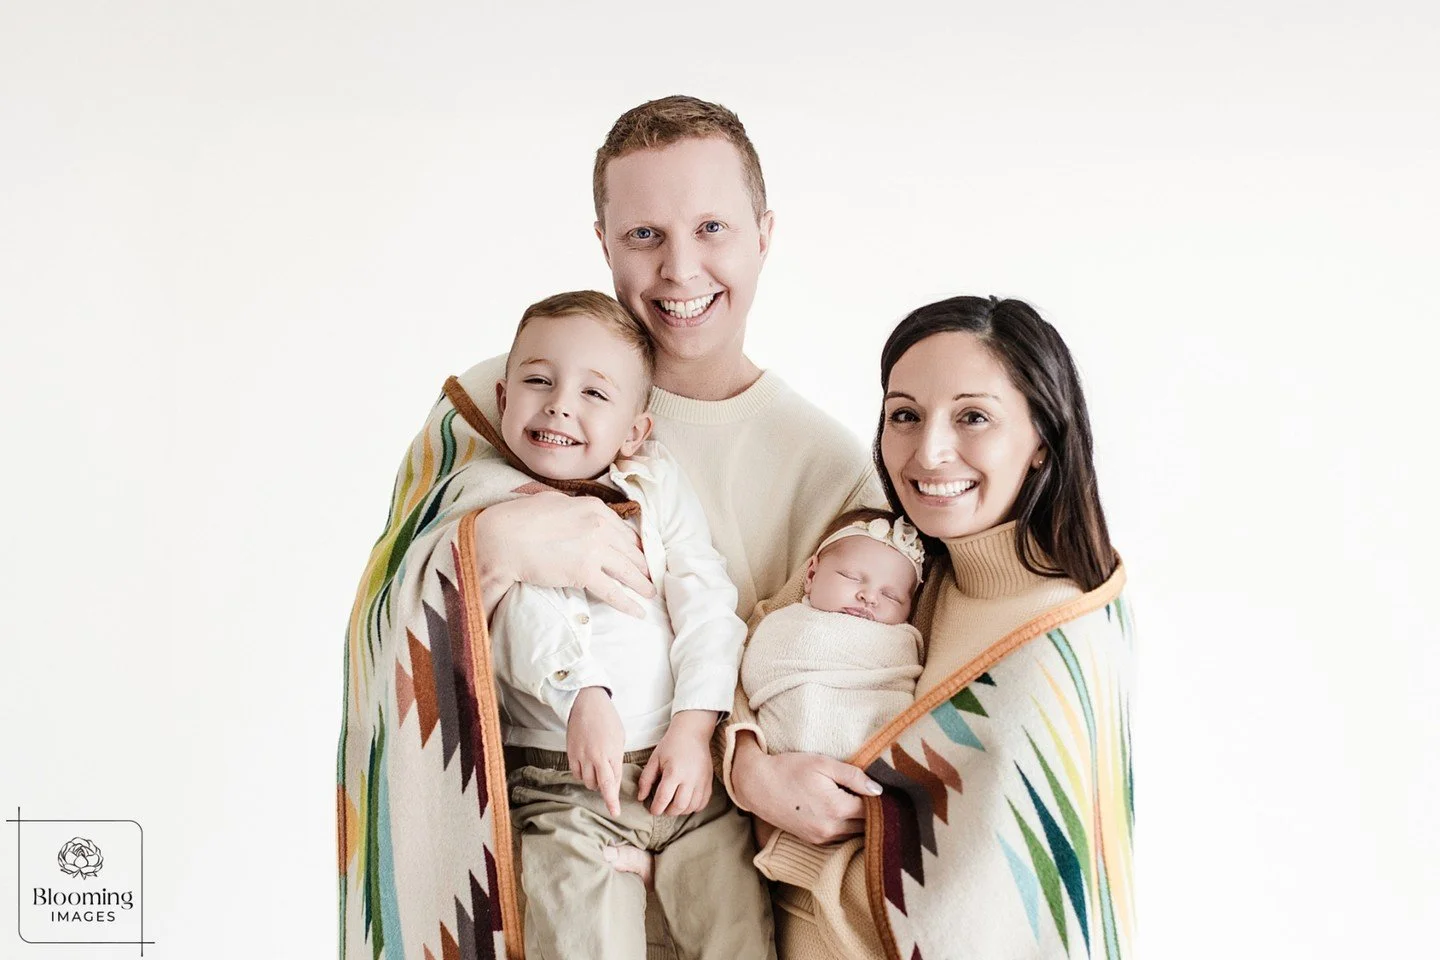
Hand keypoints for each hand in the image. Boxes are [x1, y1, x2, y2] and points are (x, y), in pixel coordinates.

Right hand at [473, 493, 652, 617]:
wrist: (503, 538)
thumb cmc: (520, 519)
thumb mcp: (553, 502)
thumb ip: (573, 507)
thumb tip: (579, 511)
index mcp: (594, 507)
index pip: (623, 530)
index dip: (633, 545)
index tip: (639, 555)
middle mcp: (600, 526)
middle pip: (630, 550)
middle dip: (642, 565)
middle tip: (649, 576)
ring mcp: (594, 549)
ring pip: (627, 571)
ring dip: (641, 584)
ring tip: (650, 594)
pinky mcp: (585, 572)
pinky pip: (613, 591)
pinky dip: (628, 603)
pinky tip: (638, 612)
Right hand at [566, 687, 625, 816]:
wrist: (585, 703)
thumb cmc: (607, 718)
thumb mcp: (619, 738)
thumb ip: (616, 758)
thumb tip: (613, 774)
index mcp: (611, 753)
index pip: (612, 783)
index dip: (613, 800)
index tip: (615, 813)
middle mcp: (595, 758)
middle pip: (599, 786)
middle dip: (605, 792)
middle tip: (609, 789)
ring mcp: (581, 756)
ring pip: (587, 781)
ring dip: (594, 782)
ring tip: (598, 770)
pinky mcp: (570, 754)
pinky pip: (576, 773)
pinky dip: (583, 774)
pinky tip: (587, 766)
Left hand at [636, 710, 717, 815]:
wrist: (692, 733)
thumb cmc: (671, 745)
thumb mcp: (654, 759)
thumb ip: (646, 780)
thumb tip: (641, 798)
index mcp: (674, 772)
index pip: (663, 799)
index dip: (656, 808)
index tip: (652, 809)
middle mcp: (690, 778)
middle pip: (679, 807)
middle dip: (668, 811)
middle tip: (663, 807)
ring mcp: (702, 781)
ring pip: (692, 807)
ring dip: (681, 810)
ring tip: (673, 804)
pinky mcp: (709, 781)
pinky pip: (703, 802)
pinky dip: (694, 807)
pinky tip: (686, 801)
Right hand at [730, 734, 879, 844]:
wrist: (757, 786)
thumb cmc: (789, 769)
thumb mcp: (822, 763)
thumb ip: (853, 776)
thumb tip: (879, 790)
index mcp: (837, 808)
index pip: (873, 809)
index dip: (881, 799)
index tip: (887, 789)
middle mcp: (832, 828)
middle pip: (867, 825)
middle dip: (874, 812)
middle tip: (876, 796)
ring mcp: (821, 838)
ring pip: (855, 834)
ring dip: (861, 822)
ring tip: (862, 803)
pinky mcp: (813, 841)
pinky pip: (841, 837)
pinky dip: (847, 828)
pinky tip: (846, 813)